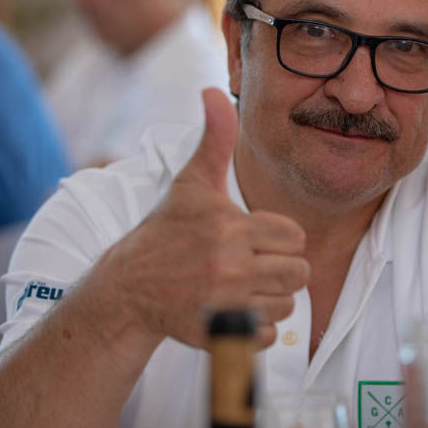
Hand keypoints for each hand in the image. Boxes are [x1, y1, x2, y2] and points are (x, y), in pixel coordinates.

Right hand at [99, 88, 309, 349]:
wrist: (128, 286)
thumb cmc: (167, 230)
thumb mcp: (192, 182)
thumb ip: (215, 138)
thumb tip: (214, 90)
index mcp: (231, 228)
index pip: (294, 237)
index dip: (279, 237)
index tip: (256, 237)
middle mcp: (229, 266)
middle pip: (298, 273)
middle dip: (280, 268)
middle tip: (253, 263)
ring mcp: (224, 303)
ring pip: (287, 305)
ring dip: (271, 297)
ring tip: (244, 285)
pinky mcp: (218, 334)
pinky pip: (269, 337)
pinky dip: (258, 328)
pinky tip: (236, 309)